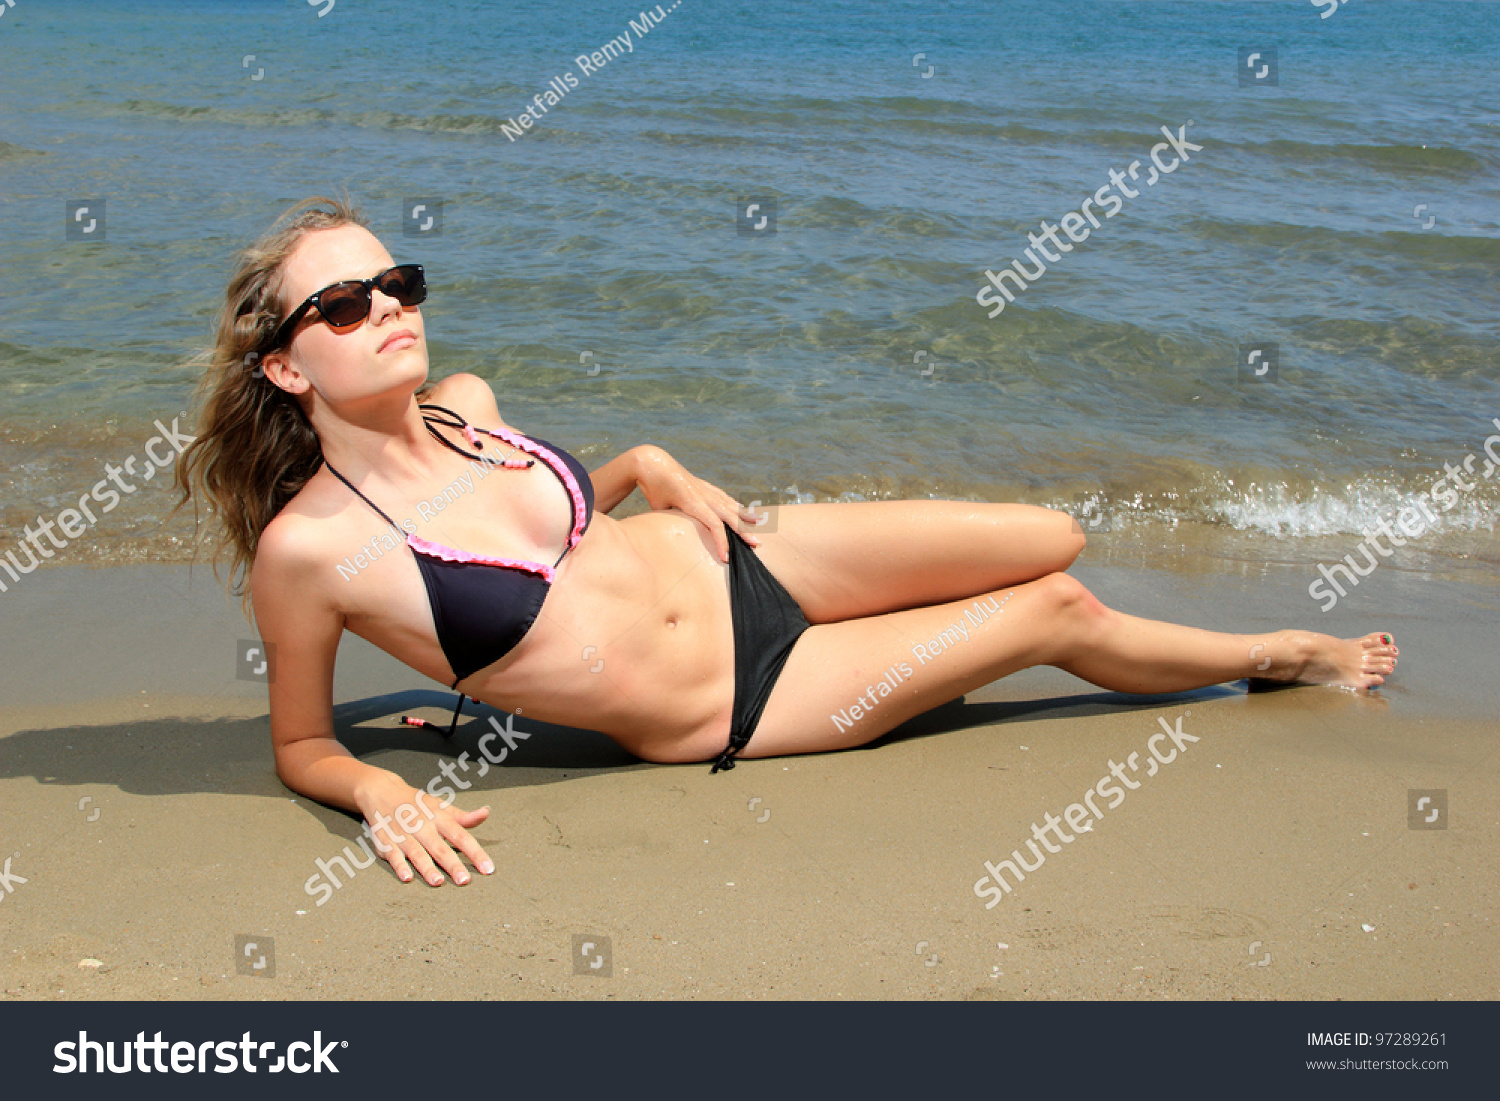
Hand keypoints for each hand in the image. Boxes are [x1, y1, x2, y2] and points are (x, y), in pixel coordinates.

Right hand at [353, 772, 493, 886]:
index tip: (488, 868)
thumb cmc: (417, 803)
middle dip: (452, 865)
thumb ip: (463, 816)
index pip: (461, 836)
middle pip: (440, 847)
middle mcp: (422, 825)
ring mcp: (403, 834)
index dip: (475, 852)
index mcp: (439, 817)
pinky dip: (399, 865)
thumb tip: (486, 813)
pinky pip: (393, 855)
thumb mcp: (441, 806)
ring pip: (417, 853)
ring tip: (438, 882)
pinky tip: (406, 877)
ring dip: (427, 868)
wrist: (382, 791)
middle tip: (464, 881)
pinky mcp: (386, 841)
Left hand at [634, 445, 764, 562]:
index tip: (726, 558)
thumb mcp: (658, 508)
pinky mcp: (703, 485)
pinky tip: (742, 509)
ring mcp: (705, 489)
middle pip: (729, 515)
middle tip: (756, 544)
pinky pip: (723, 496)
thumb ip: (670, 522)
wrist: (652, 462)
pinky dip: (734, 504)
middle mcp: (703, 495)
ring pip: (729, 504)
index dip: (722, 542)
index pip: (714, 525)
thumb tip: (675, 536)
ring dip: (744, 515)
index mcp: (693, 503)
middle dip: (743, 531)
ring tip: (759, 522)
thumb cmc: (653, 488)